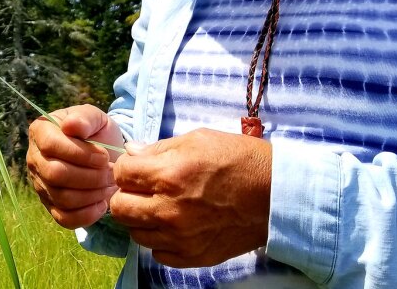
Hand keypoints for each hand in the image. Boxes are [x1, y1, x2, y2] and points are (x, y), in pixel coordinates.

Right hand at [26, 104, 123, 228]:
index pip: (50, 145)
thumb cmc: (98, 133)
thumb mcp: (96, 118)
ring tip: (109, 184)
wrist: (105, 154)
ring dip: (92, 194)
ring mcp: (41, 185)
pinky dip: (87, 215)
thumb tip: (70, 125)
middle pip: (55, 174)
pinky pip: (64, 219)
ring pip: (62, 198)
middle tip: (110, 172)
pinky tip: (102, 204)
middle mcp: (35, 159)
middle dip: (89, 176)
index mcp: (40, 132)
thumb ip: (85, 118)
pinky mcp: (51, 206)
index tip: (103, 155)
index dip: (80, 153)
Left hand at [110, 128, 271, 267]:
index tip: (137, 168)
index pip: (121, 174)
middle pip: (120, 208)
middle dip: (126, 194)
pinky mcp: (193, 256)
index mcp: (168, 175)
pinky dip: (160, 240)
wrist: (276, 194)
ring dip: (141, 219)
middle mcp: (169, 210)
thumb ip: (158, 148)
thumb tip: (131, 153)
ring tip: (159, 207)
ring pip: (136, 233)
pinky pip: (158, 253)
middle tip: (143, 189)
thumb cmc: (239, 160)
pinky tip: (174, 226)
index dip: (127, 168)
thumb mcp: (197, 140)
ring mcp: (181, 237)